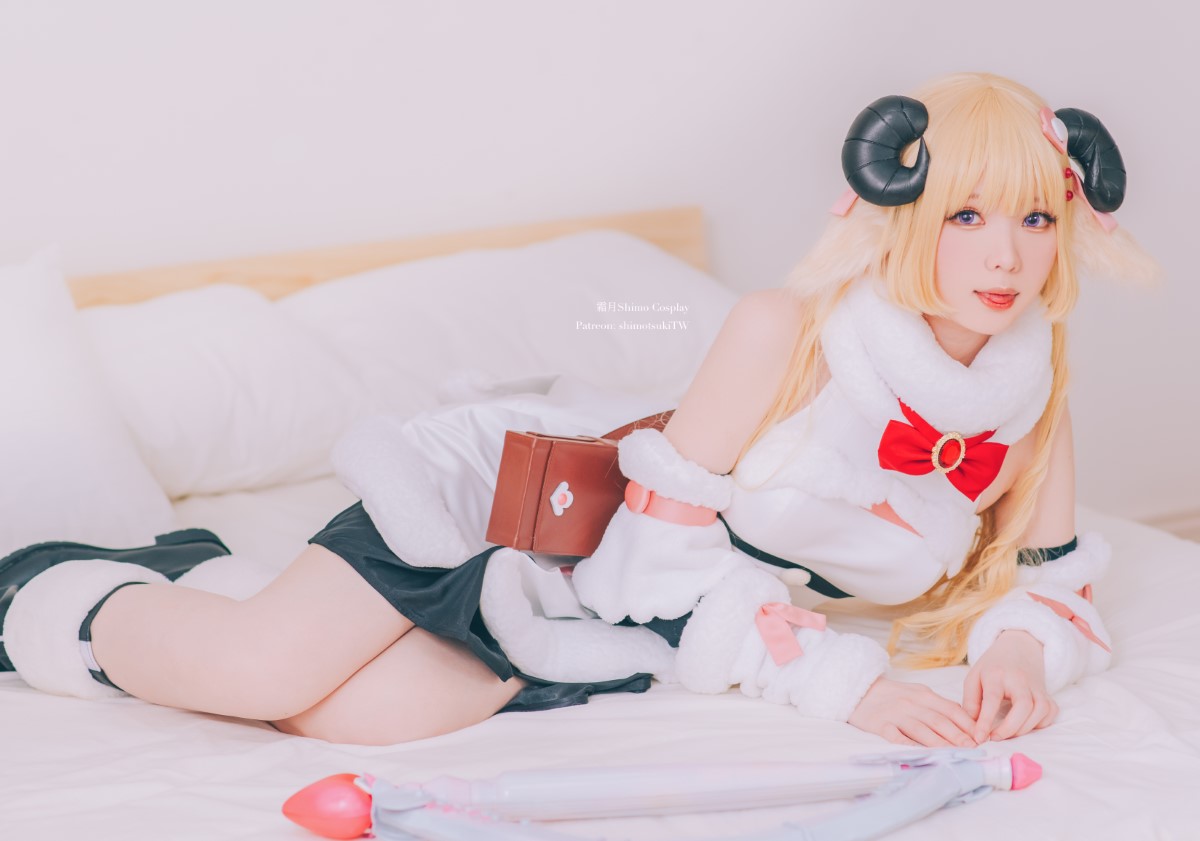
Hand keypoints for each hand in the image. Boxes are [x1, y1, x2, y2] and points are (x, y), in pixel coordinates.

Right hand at [848, 676, 978, 747]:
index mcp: (923, 694)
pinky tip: (920, 753)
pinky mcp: (880, 725)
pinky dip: (908, 745)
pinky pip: (896, 737)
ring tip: (954, 753)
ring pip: (921, 730)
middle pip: (938, 720)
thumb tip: (966, 721)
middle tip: (973, 748)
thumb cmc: (894, 695)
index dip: (967, 723)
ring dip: (939, 743)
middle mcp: (911, 703)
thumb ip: (938, 705)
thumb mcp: (918, 693)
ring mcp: (895, 715)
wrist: (860, 690)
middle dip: (958, 735)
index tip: (980, 736)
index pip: (950, 709)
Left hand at [963, 629, 1057, 742]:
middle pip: (1024, 707)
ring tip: (1007, 733)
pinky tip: (1024, 724)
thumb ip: (970, 701)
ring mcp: (1037, 687)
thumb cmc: (992, 666)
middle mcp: (1020, 680)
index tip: (980, 738)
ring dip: (1024, 728)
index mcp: (997, 674)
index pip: (992, 699)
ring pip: (1040, 711)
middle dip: (1010, 728)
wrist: (1018, 648)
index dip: (986, 720)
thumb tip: (972, 727)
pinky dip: (1039, 724)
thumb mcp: (974, 677)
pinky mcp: (1048, 694)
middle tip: (995, 738)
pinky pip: (1050, 713)